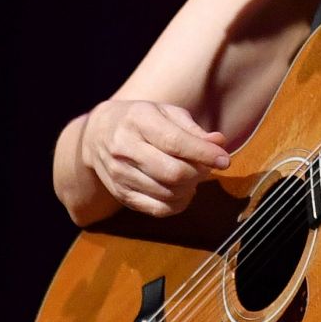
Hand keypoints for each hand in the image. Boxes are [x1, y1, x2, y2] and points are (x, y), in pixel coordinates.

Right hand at [80, 100, 229, 217]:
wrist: (96, 135)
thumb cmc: (140, 120)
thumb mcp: (165, 113)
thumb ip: (192, 129)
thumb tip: (219, 143)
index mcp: (137, 120)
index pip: (175, 142)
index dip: (204, 153)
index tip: (224, 160)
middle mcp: (124, 148)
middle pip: (172, 173)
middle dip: (199, 173)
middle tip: (207, 166)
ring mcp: (120, 175)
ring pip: (168, 193)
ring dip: (191, 188)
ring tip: (194, 175)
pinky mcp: (122, 194)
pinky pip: (158, 209)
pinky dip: (179, 204)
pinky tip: (183, 190)